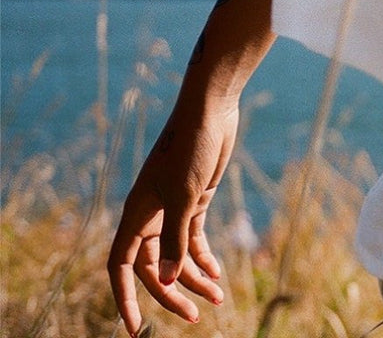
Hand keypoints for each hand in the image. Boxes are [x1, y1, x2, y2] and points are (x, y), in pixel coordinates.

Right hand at [106, 95, 237, 333]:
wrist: (211, 110)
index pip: (121, 267)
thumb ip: (175, 239)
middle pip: (153, 268)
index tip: (135, 329)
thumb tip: (167, 279)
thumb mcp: (185, 196)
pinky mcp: (194, 199)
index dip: (125, 298)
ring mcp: (172, 208)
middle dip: (172, 294)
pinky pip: (193, 238)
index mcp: (136, 215)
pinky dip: (203, 256)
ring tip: (218, 298)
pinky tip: (216, 273)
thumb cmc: (191, 148)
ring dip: (194, 278)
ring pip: (176, 255)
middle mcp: (149, 215)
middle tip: (195, 316)